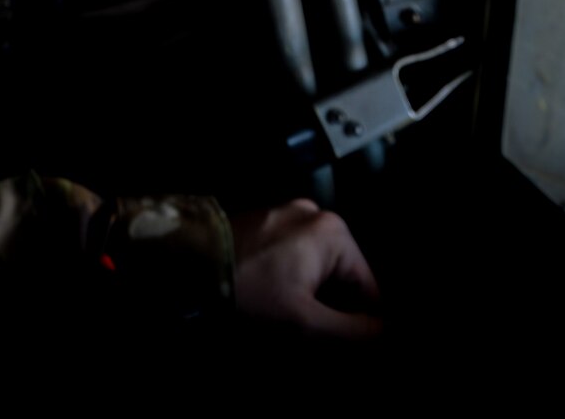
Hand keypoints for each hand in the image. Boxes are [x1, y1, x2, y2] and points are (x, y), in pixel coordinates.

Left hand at [232, 199, 382, 339]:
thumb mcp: (304, 324)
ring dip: (307, 303)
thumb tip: (385, 336)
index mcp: (333, 232)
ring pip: (314, 274)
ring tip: (285, 327)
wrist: (179, 269)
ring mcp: (283, 218)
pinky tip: (268, 307)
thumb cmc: (245, 295)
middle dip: (330, 314)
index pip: (370, 291)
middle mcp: (312, 216)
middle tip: (308, 341)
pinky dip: (286, 286)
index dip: (361, 327)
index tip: (342, 350)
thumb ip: (355, 334)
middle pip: (341, 281)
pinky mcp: (260, 226)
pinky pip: (289, 262)